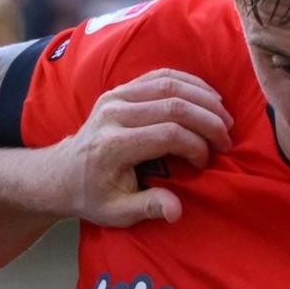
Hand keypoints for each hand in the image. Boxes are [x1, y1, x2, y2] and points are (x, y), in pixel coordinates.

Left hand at [62, 69, 228, 227]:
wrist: (62, 173)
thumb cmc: (92, 195)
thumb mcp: (116, 213)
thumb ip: (148, 208)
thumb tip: (177, 210)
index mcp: (114, 145)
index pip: (167, 134)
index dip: (195, 145)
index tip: (205, 163)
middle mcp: (114, 113)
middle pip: (173, 104)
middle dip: (208, 120)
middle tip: (227, 138)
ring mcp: (116, 96)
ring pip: (170, 83)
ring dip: (204, 98)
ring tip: (224, 117)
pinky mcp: (121, 89)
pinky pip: (160, 75)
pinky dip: (189, 83)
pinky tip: (208, 98)